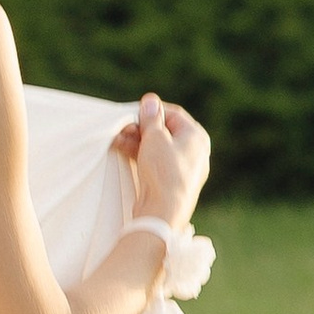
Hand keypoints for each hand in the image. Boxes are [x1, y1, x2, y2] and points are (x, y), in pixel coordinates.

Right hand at [111, 91, 209, 230]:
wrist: (164, 212)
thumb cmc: (163, 172)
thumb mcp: (154, 138)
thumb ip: (151, 118)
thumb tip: (150, 100)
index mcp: (197, 137)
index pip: (173, 114)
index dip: (151, 111)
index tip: (132, 113)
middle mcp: (195, 152)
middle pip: (165, 131)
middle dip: (140, 128)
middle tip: (121, 128)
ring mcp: (184, 168)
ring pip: (158, 148)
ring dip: (136, 141)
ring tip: (116, 140)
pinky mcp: (172, 182)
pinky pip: (156, 162)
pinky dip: (140, 155)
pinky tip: (122, 151)